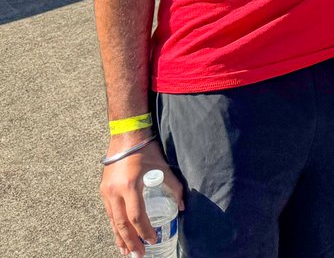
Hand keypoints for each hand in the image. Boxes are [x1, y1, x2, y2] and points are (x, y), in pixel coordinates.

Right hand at [100, 138, 183, 255]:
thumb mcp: (163, 168)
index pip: (137, 216)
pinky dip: (114, 226)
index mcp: (131, 186)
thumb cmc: (147, 151)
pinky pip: (108, 213)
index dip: (145, 231)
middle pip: (121, 224)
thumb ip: (174, 188)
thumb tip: (182, 207)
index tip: (152, 240)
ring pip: (112, 221)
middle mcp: (115, 192)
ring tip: (126, 251)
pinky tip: (118, 235)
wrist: (126, 136)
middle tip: (138, 255)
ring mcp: (106, 192)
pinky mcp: (103, 190)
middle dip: (130, 241)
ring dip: (120, 237)